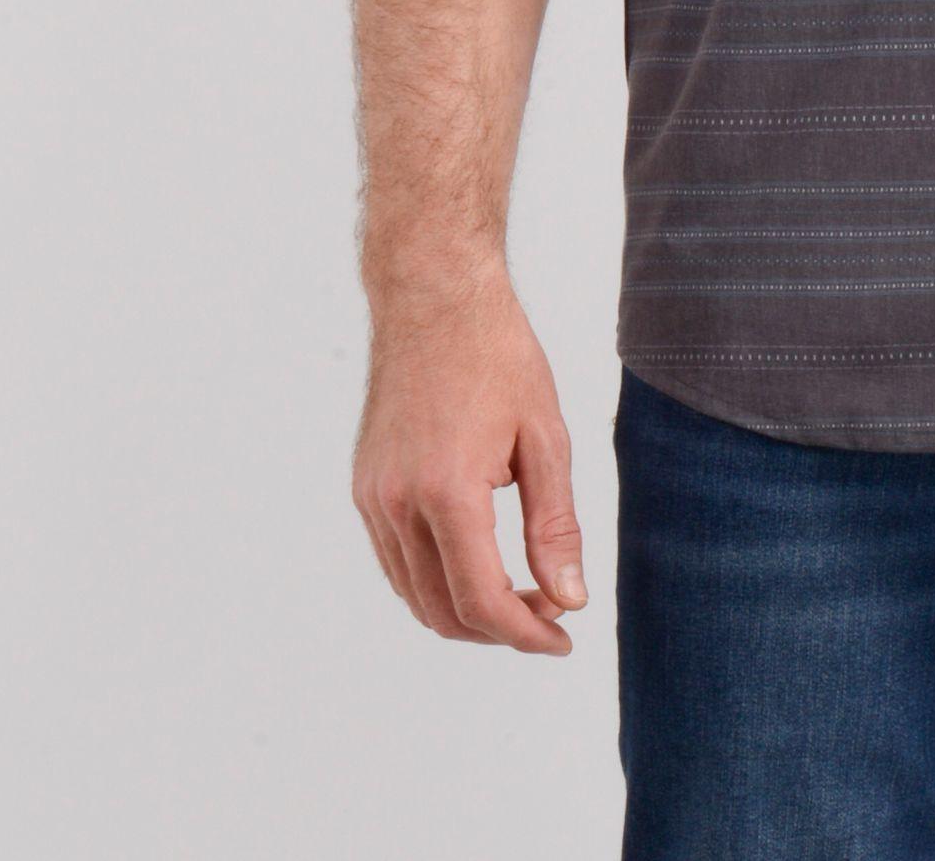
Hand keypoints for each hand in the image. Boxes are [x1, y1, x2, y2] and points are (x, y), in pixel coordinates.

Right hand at [352, 272, 587, 652]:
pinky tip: (480, 560)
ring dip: (467, 610)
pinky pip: (397, 563)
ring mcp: (373, 498)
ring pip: (416, 595)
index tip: (565, 638)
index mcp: (446, 491)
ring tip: (522, 591)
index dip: (526, 633)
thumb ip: (555, 526)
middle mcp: (397, 504)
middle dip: (501, 628)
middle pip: (445, 611)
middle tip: (552, 612)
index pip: (482, 601)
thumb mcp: (545, 436)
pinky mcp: (365, 488)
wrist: (433, 296)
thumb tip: (569, 598)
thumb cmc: (497, 354)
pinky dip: (437, 581)